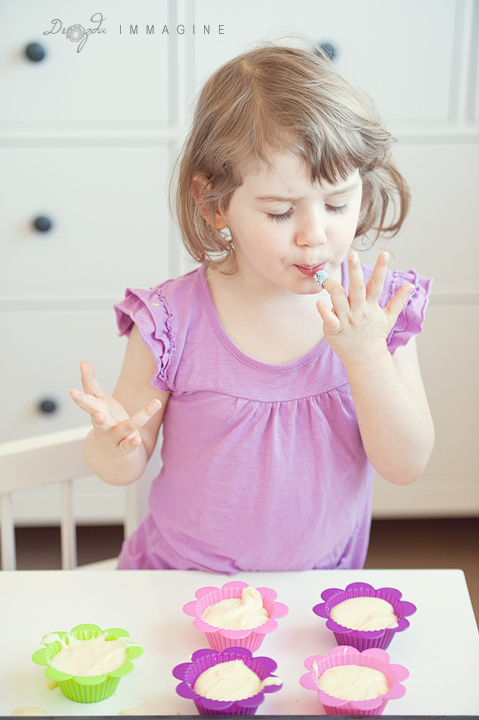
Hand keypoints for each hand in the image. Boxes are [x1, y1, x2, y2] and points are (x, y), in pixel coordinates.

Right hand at [69, 361, 160, 454]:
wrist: (110, 448)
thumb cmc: (105, 417)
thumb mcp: (97, 399)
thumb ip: (90, 382)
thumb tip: (83, 362)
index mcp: (96, 411)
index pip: (87, 403)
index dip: (79, 398)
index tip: (72, 391)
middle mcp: (104, 425)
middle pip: (99, 421)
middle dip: (98, 418)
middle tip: (99, 415)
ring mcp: (114, 436)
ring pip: (125, 429)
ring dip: (131, 425)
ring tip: (133, 423)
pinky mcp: (125, 446)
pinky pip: (128, 445)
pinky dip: (132, 443)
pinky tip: (137, 439)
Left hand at [316, 251, 413, 365]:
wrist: (366, 358)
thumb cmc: (375, 335)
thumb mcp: (389, 318)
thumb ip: (398, 300)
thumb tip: (411, 285)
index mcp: (371, 305)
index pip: (377, 284)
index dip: (381, 268)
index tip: (385, 253)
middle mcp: (359, 311)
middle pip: (357, 287)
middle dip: (355, 271)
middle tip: (352, 255)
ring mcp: (347, 320)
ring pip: (339, 301)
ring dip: (333, 288)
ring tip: (327, 278)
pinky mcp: (335, 330)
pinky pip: (329, 320)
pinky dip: (324, 312)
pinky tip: (319, 303)